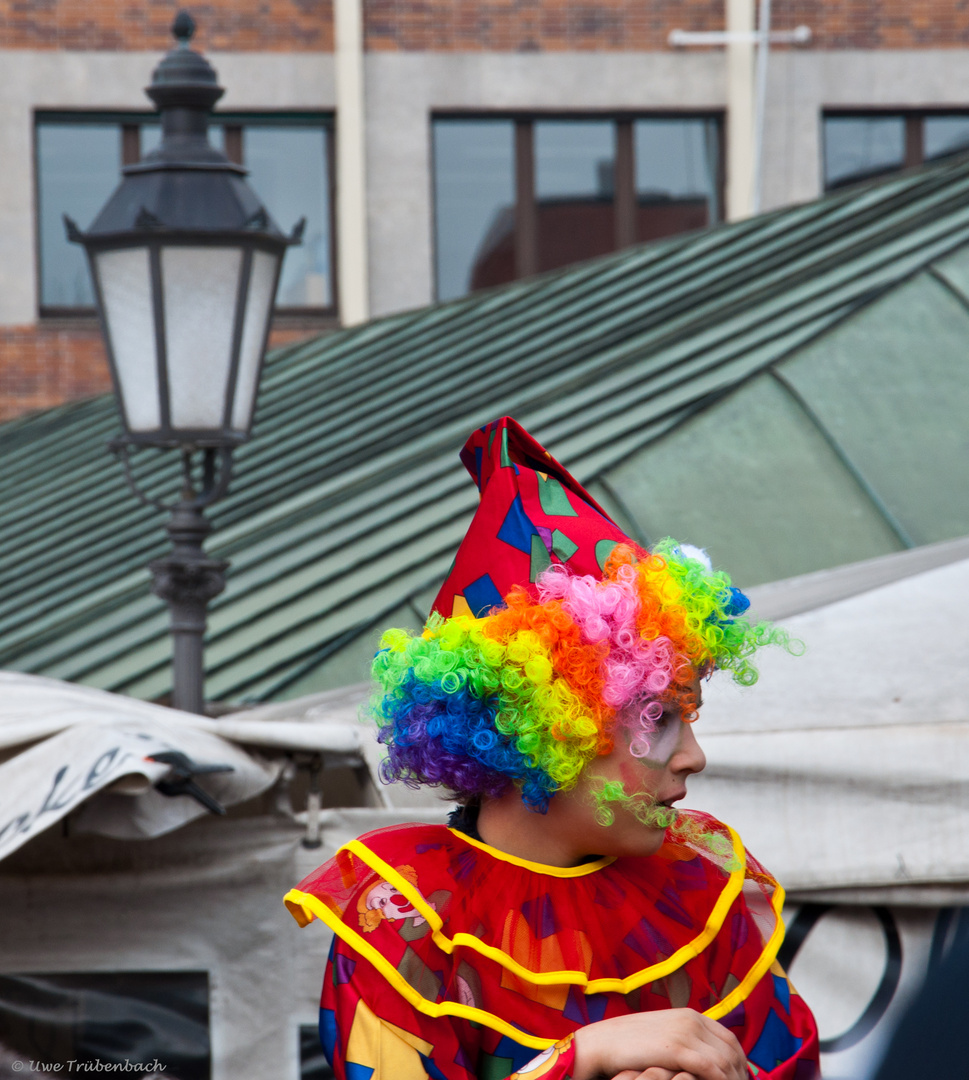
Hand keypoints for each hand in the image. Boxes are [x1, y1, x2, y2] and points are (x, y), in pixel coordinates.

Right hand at [571, 1009, 746, 1079]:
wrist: (602, 1043)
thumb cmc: (629, 1045)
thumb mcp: (663, 1036)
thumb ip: (684, 1041)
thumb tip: (702, 1060)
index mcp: (690, 1015)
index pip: (729, 1039)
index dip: (740, 1062)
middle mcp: (691, 1020)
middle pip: (732, 1050)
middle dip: (740, 1074)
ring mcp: (685, 1033)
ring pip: (726, 1061)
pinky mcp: (677, 1048)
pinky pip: (712, 1069)